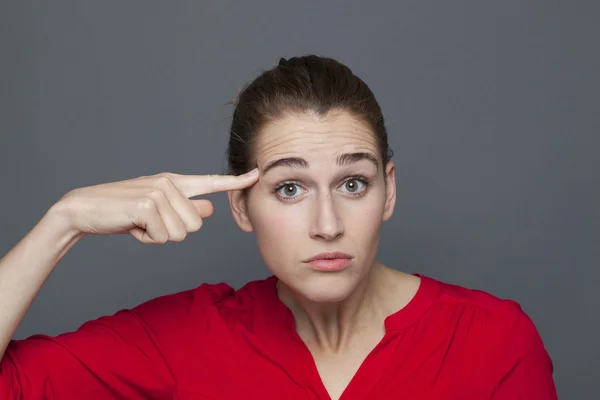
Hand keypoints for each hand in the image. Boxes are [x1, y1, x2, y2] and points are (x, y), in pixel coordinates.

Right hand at [54, 169, 258, 243]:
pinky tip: (133, 226)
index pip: (212, 182)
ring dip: (159, 236)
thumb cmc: (124, 212)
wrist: (85, 210)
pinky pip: (163, 237)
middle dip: (173, 232)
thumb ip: (185, 208)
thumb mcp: (158, 210)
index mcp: (175, 182)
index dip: (235, 182)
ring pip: (181, 233)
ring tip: (140, 223)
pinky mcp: (147, 204)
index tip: (257, 174)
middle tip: (149, 223)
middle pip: (196, 226)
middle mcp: (170, 183)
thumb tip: (210, 210)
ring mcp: (159, 192)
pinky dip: (147, 239)